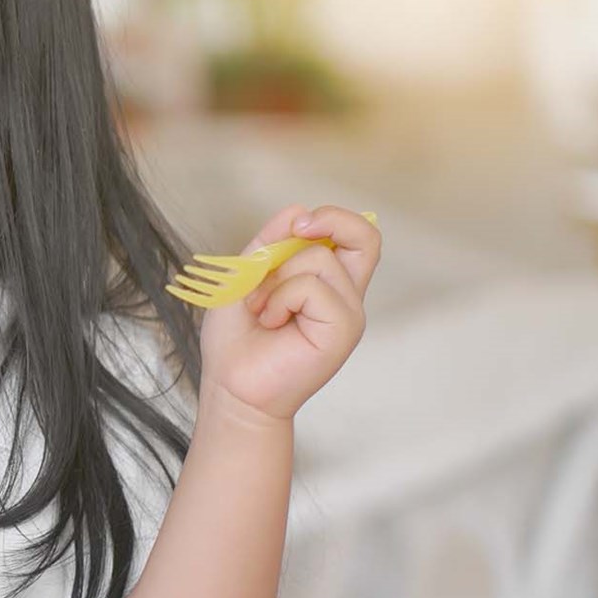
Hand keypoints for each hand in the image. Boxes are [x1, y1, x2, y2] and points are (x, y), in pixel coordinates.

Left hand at [196, 204, 380, 425]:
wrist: (231, 386)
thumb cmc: (236, 340)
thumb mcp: (244, 277)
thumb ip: (268, 244)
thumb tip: (297, 211)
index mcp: (327, 283)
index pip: (356, 237)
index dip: (333, 218)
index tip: (297, 224)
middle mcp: (344, 296)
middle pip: (367, 237)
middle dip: (330, 220)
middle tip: (294, 233)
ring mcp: (347, 314)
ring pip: (320, 259)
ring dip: (276, 278)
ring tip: (262, 308)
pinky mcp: (343, 331)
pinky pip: (312, 288)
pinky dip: (281, 298)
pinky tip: (272, 322)